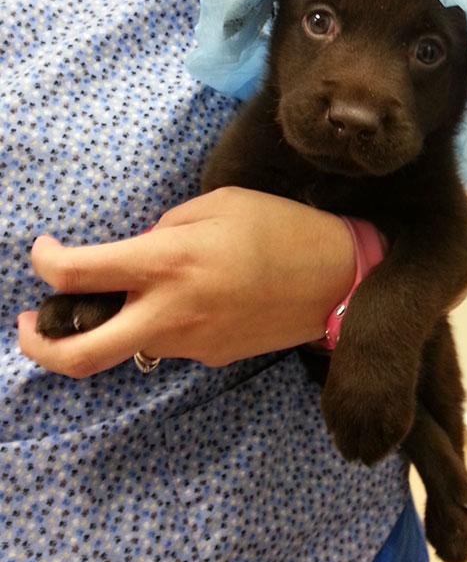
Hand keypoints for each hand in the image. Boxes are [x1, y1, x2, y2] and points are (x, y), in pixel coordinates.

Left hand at [17, 187, 355, 377]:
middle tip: (33, 326)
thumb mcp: (219, 203)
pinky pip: (172, 343)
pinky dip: (165, 323)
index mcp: (168, 263)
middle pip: (81, 356)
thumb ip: (166, 228)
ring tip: (145, 290)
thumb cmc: (280, 227)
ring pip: (129, 345)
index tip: (45, 252)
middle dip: (40, 347)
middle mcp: (171, 312)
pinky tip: (200, 298)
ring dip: (118, 322)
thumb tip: (140, 251)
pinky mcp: (212, 358)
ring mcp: (191, 343)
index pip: (79, 274)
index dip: (45, 262)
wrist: (337, 278)